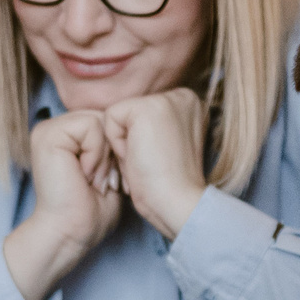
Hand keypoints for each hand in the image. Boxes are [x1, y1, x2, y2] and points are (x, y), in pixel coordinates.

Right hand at [2, 110, 122, 299]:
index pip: (106, 121)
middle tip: (101, 181)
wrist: (72, 232)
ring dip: (103, 154)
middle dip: (111, 150)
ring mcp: (48, 130)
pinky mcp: (48, 135)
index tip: (108, 179)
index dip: (115, 148)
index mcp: (65, 136)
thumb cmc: (91, 211)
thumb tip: (131, 122)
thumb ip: (113, 144)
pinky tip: (85, 174)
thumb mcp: (109, 169)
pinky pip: (89, 126)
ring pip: (98, 120)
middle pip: (103, 118)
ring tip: (93, 179)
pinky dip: (96, 153)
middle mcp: (54, 129)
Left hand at [102, 89, 207, 239]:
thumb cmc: (169, 185)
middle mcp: (181, 95)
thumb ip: (152, 127)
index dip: (140, 142)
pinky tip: (136, 158)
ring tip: (144, 163)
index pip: (142, 114)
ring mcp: (165, 99)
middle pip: (130, 114)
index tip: (158, 162)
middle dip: (130, 143)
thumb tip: (129, 124)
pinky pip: (110, 118)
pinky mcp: (146, 107)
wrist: (178, 203)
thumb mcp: (165, 146)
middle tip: (150, 165)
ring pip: (119, 116)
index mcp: (188, 104)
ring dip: (123, 146)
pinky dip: (116, 144)